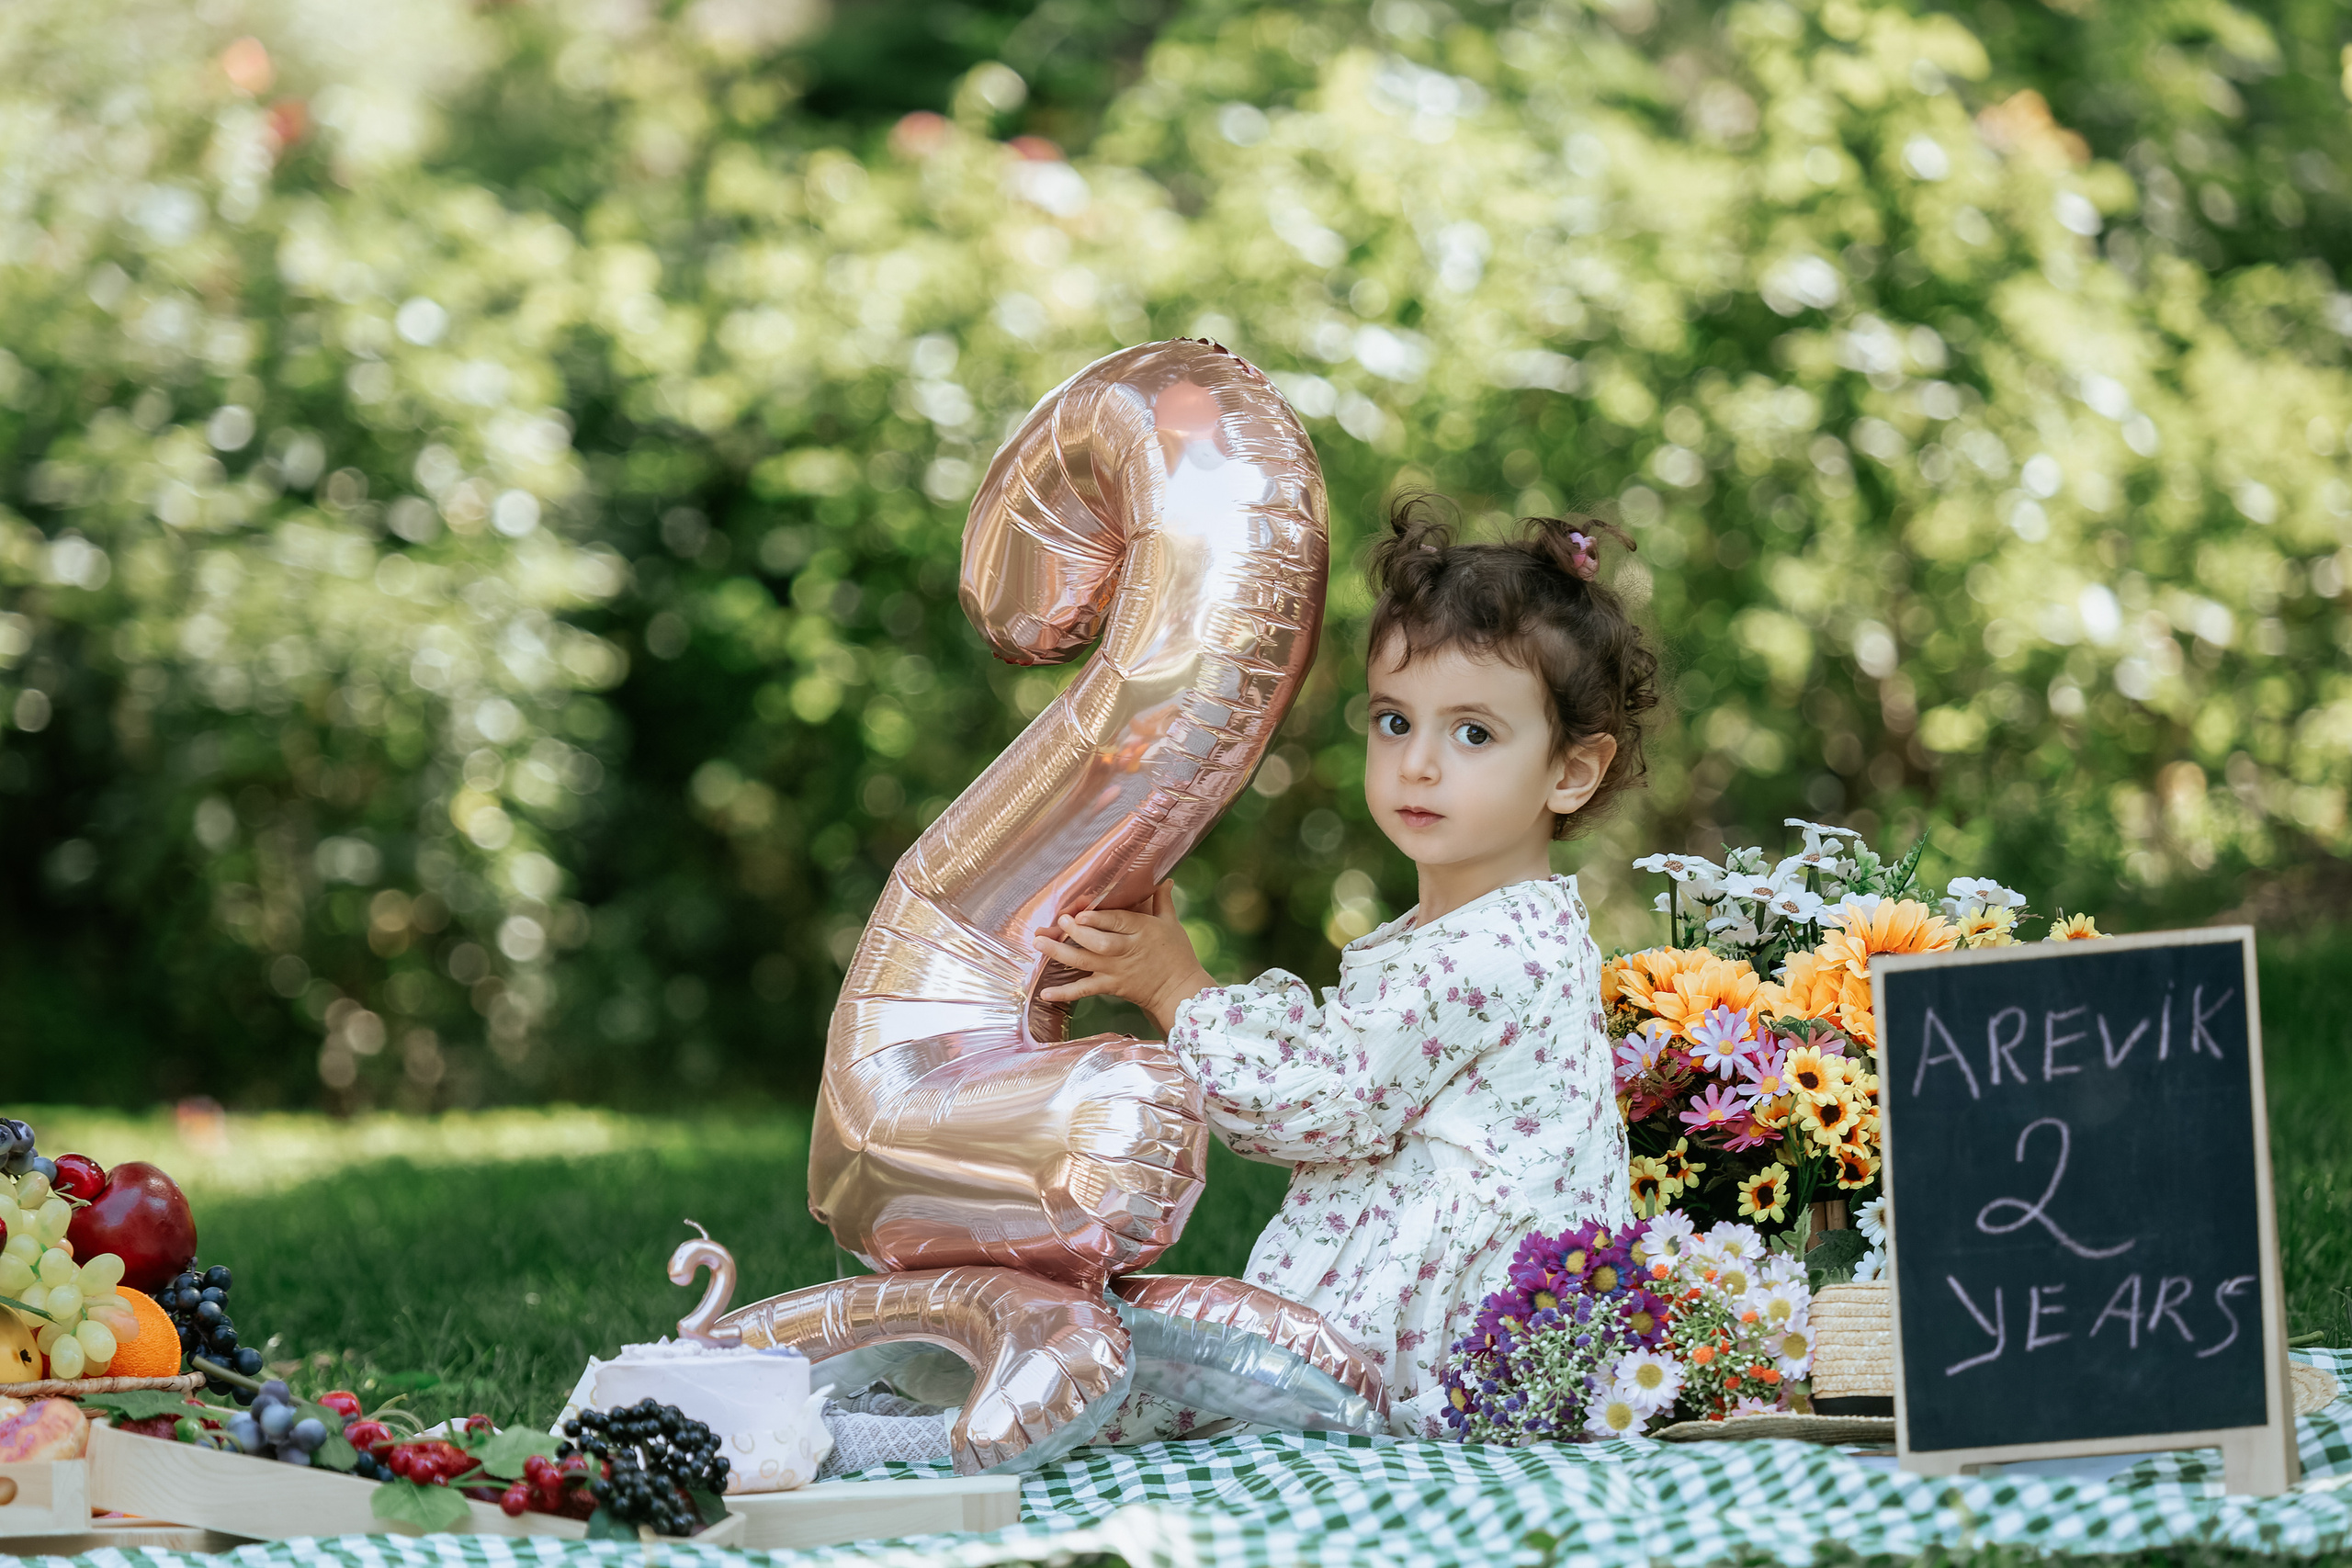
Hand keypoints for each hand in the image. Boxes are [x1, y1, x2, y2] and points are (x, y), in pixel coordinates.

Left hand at [1034, 881, 1215, 1034]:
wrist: (1179, 991)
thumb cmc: (1177, 954)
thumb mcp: (1171, 924)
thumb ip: (1162, 901)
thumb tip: (1165, 878)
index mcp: (1141, 931)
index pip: (1117, 922)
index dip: (1098, 919)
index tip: (1080, 913)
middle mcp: (1125, 950)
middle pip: (1098, 942)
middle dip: (1076, 933)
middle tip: (1059, 921)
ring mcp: (1115, 970)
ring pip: (1084, 961)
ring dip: (1060, 953)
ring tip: (1040, 942)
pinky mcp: (1110, 986)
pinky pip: (1084, 990)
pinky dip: (1064, 992)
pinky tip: (1045, 993)